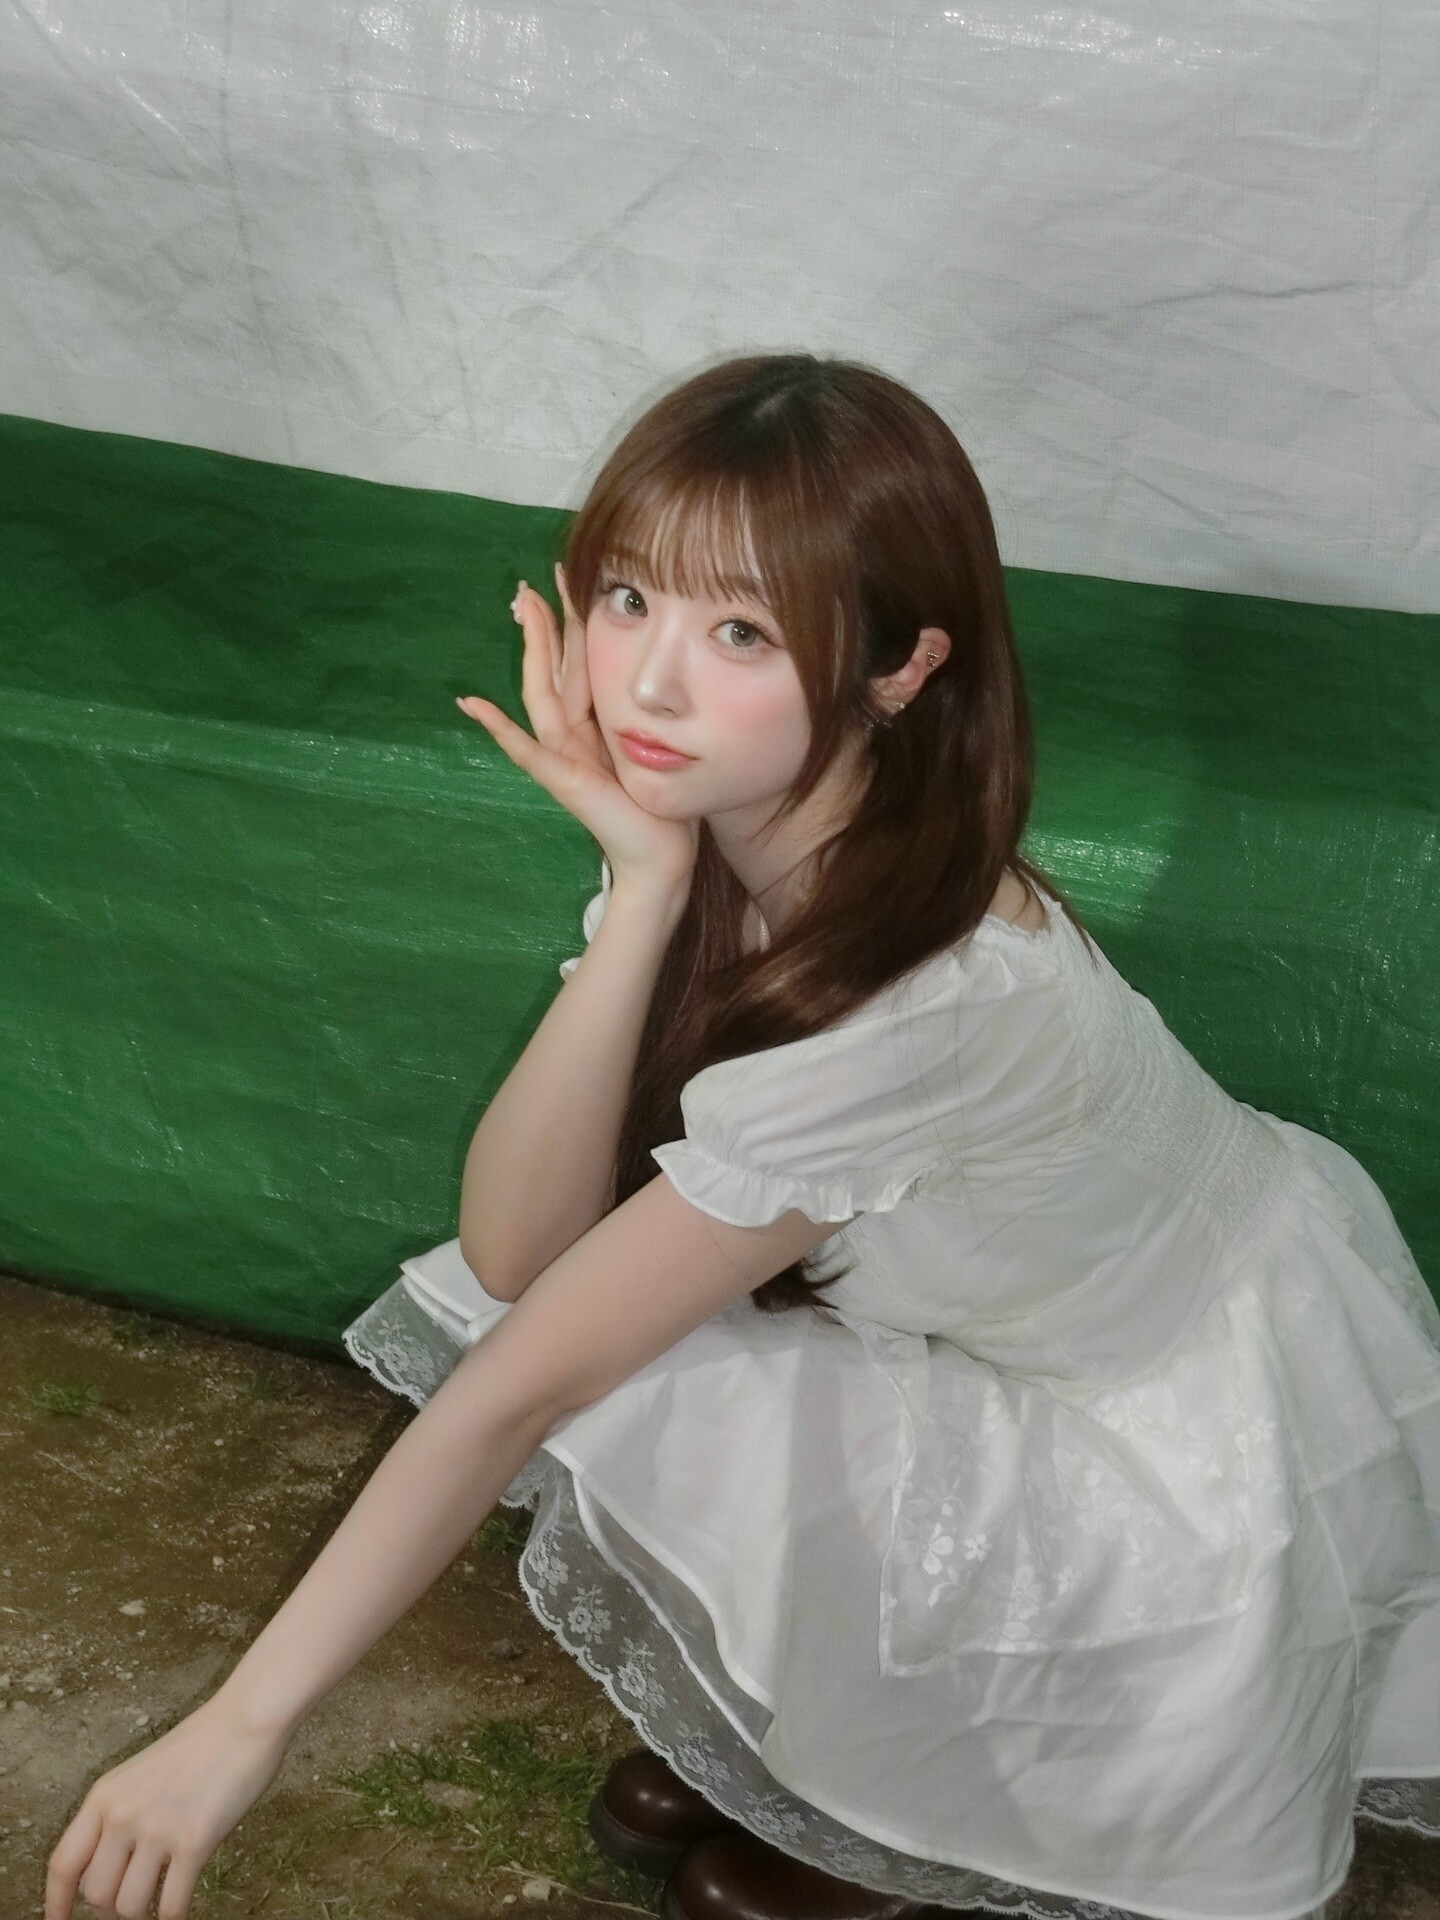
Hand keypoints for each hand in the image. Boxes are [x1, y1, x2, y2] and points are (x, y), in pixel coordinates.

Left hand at [45, 1697, 289, 1919]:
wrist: (244, 1721)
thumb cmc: (199, 1745)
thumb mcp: (140, 1774)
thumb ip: (119, 1815)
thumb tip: (111, 1870)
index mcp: (104, 1796)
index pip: (64, 1863)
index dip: (55, 1903)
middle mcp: (123, 1814)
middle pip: (95, 1894)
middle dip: (111, 1910)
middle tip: (135, 1903)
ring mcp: (157, 1828)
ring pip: (129, 1907)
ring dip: (143, 1914)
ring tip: (159, 1901)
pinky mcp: (194, 1841)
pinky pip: (172, 1904)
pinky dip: (175, 1915)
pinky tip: (183, 1905)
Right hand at [456, 563, 699, 892]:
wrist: (660, 857)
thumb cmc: (659, 808)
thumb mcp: (648, 749)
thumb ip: (637, 718)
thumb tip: (653, 680)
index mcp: (590, 726)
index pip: (575, 664)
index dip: (568, 623)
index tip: (565, 580)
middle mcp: (571, 736)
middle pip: (552, 669)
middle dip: (541, 624)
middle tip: (527, 584)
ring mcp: (562, 757)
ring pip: (541, 692)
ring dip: (531, 649)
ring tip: (518, 610)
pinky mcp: (563, 782)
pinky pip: (527, 750)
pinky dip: (499, 728)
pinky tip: (474, 705)